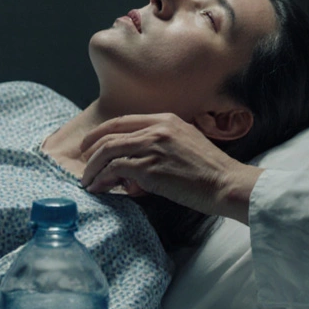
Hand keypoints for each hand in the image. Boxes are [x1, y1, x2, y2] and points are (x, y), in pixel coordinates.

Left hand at [79, 113, 261, 222]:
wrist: (226, 183)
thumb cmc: (209, 170)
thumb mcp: (187, 143)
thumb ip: (161, 143)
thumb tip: (136, 161)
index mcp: (166, 120)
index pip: (123, 120)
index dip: (102, 131)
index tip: (90, 143)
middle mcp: (157, 129)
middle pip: (111, 134)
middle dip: (90, 149)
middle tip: (81, 162)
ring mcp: (152, 147)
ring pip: (108, 151)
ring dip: (92, 167)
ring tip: (87, 181)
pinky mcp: (150, 168)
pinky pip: (115, 170)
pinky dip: (102, 179)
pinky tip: (99, 188)